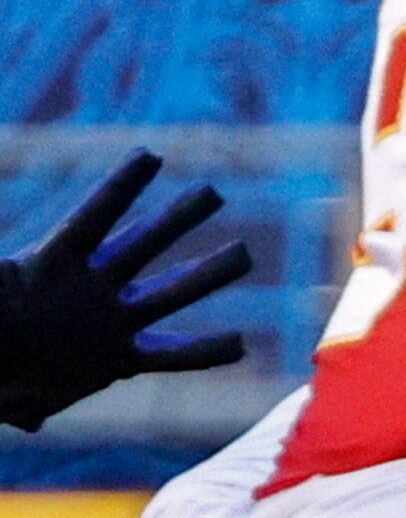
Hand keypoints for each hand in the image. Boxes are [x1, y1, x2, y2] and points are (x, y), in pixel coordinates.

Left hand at [0, 149, 251, 432]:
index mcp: (50, 265)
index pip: (93, 219)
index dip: (120, 189)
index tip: (150, 156)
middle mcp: (92, 286)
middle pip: (143, 245)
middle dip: (177, 219)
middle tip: (212, 194)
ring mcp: (111, 322)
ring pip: (169, 293)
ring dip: (207, 275)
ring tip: (243, 255)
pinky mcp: (117, 361)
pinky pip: (168, 355)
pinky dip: (204, 352)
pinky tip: (240, 346)